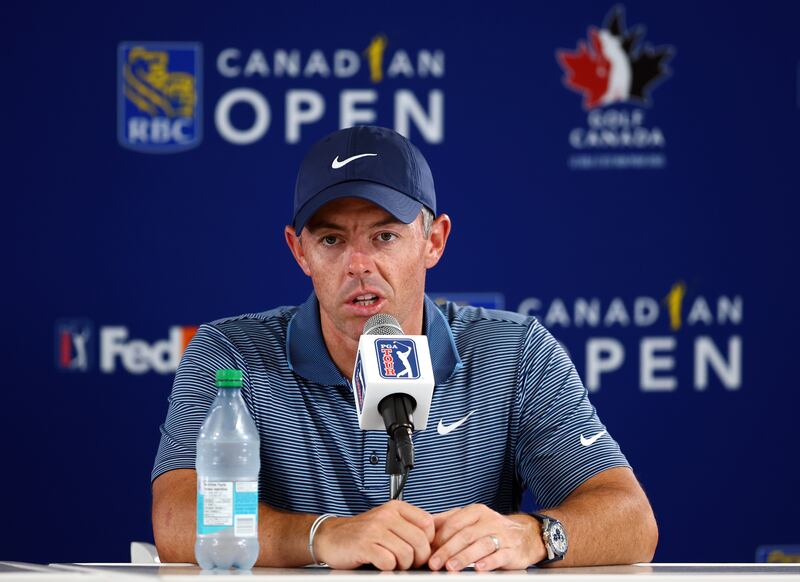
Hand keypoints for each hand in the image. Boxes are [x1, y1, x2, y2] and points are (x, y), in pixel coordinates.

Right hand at [314, 500, 434, 569]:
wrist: (330, 537)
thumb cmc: (362, 533)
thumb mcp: (387, 521)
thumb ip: (408, 526)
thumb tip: (435, 539)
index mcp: (396, 507)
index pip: (428, 523)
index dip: (429, 542)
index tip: (420, 550)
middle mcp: (386, 515)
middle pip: (420, 541)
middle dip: (418, 558)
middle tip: (408, 563)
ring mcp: (375, 529)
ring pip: (406, 553)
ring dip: (402, 565)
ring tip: (393, 563)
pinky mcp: (364, 545)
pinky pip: (389, 561)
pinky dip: (388, 567)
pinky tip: (380, 563)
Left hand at [428, 504, 545, 570]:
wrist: (526, 535)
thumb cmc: (492, 528)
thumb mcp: (471, 519)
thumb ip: (448, 521)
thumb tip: (424, 526)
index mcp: (476, 512)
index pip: (454, 523)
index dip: (439, 538)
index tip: (428, 550)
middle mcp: (489, 521)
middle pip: (465, 535)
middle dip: (447, 550)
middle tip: (434, 562)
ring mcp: (502, 535)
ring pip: (481, 545)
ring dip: (464, 557)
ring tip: (451, 567)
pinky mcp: (512, 551)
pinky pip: (500, 556)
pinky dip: (488, 562)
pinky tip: (478, 568)